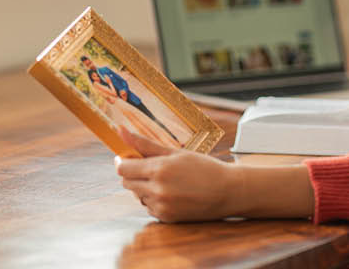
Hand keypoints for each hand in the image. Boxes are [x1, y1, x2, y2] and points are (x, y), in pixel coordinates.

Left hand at [114, 127, 239, 221]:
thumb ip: (145, 144)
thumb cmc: (204, 168)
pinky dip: (156, 201)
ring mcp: (161, 206)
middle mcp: (157, 190)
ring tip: (169, 182)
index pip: (123, 169)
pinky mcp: (166, 218)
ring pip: (138, 196)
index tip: (128, 158)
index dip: (123, 162)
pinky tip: (174, 194)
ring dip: (145, 189)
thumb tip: (121, 131)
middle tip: (152, 168)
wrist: (228, 191)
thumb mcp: (176, 152)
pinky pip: (149, 207)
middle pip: (127, 183)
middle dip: (134, 175)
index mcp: (159, 169)